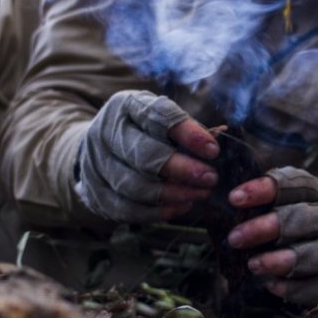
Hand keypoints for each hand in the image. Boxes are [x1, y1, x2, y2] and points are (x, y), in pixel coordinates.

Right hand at [74, 90, 219, 222]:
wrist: (95, 149)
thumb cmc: (141, 131)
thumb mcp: (160, 118)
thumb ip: (188, 128)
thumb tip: (222, 135)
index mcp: (126, 106)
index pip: (157, 116)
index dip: (188, 134)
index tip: (213, 150)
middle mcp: (106, 132)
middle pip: (144, 154)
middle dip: (182, 169)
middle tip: (210, 178)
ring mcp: (96, 164)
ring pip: (136, 186)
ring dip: (173, 193)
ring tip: (200, 194)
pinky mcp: (95, 193)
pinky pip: (128, 208)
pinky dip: (158, 211)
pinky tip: (182, 207)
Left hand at [226, 167, 317, 305]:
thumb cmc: (308, 221)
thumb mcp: (298, 201)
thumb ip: (271, 197)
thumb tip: (233, 198)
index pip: (295, 185)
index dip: (264, 190)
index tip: (234, 198)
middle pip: (304, 219)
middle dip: (267, 227)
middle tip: (234, 238)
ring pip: (314, 254)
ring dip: (280, 260)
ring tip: (253, 265)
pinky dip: (294, 287)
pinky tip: (271, 285)